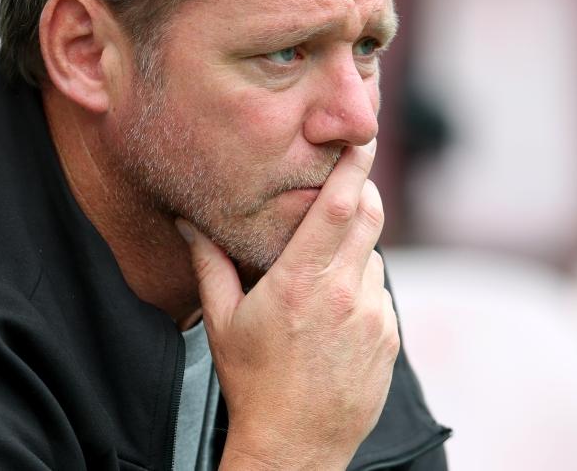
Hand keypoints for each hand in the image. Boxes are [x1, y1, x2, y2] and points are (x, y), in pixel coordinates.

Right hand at [180, 139, 398, 469]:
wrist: (296, 447)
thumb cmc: (252, 382)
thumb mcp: (220, 321)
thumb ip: (209, 263)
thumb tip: (187, 219)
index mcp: (299, 282)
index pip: (339, 206)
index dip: (355, 166)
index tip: (362, 137)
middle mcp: (343, 293)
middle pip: (370, 216)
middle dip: (361, 192)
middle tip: (346, 184)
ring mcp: (372, 316)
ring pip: (373, 256)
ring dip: (354, 251)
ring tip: (320, 279)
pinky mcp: (389, 337)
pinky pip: (380, 293)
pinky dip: (361, 289)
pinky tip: (333, 317)